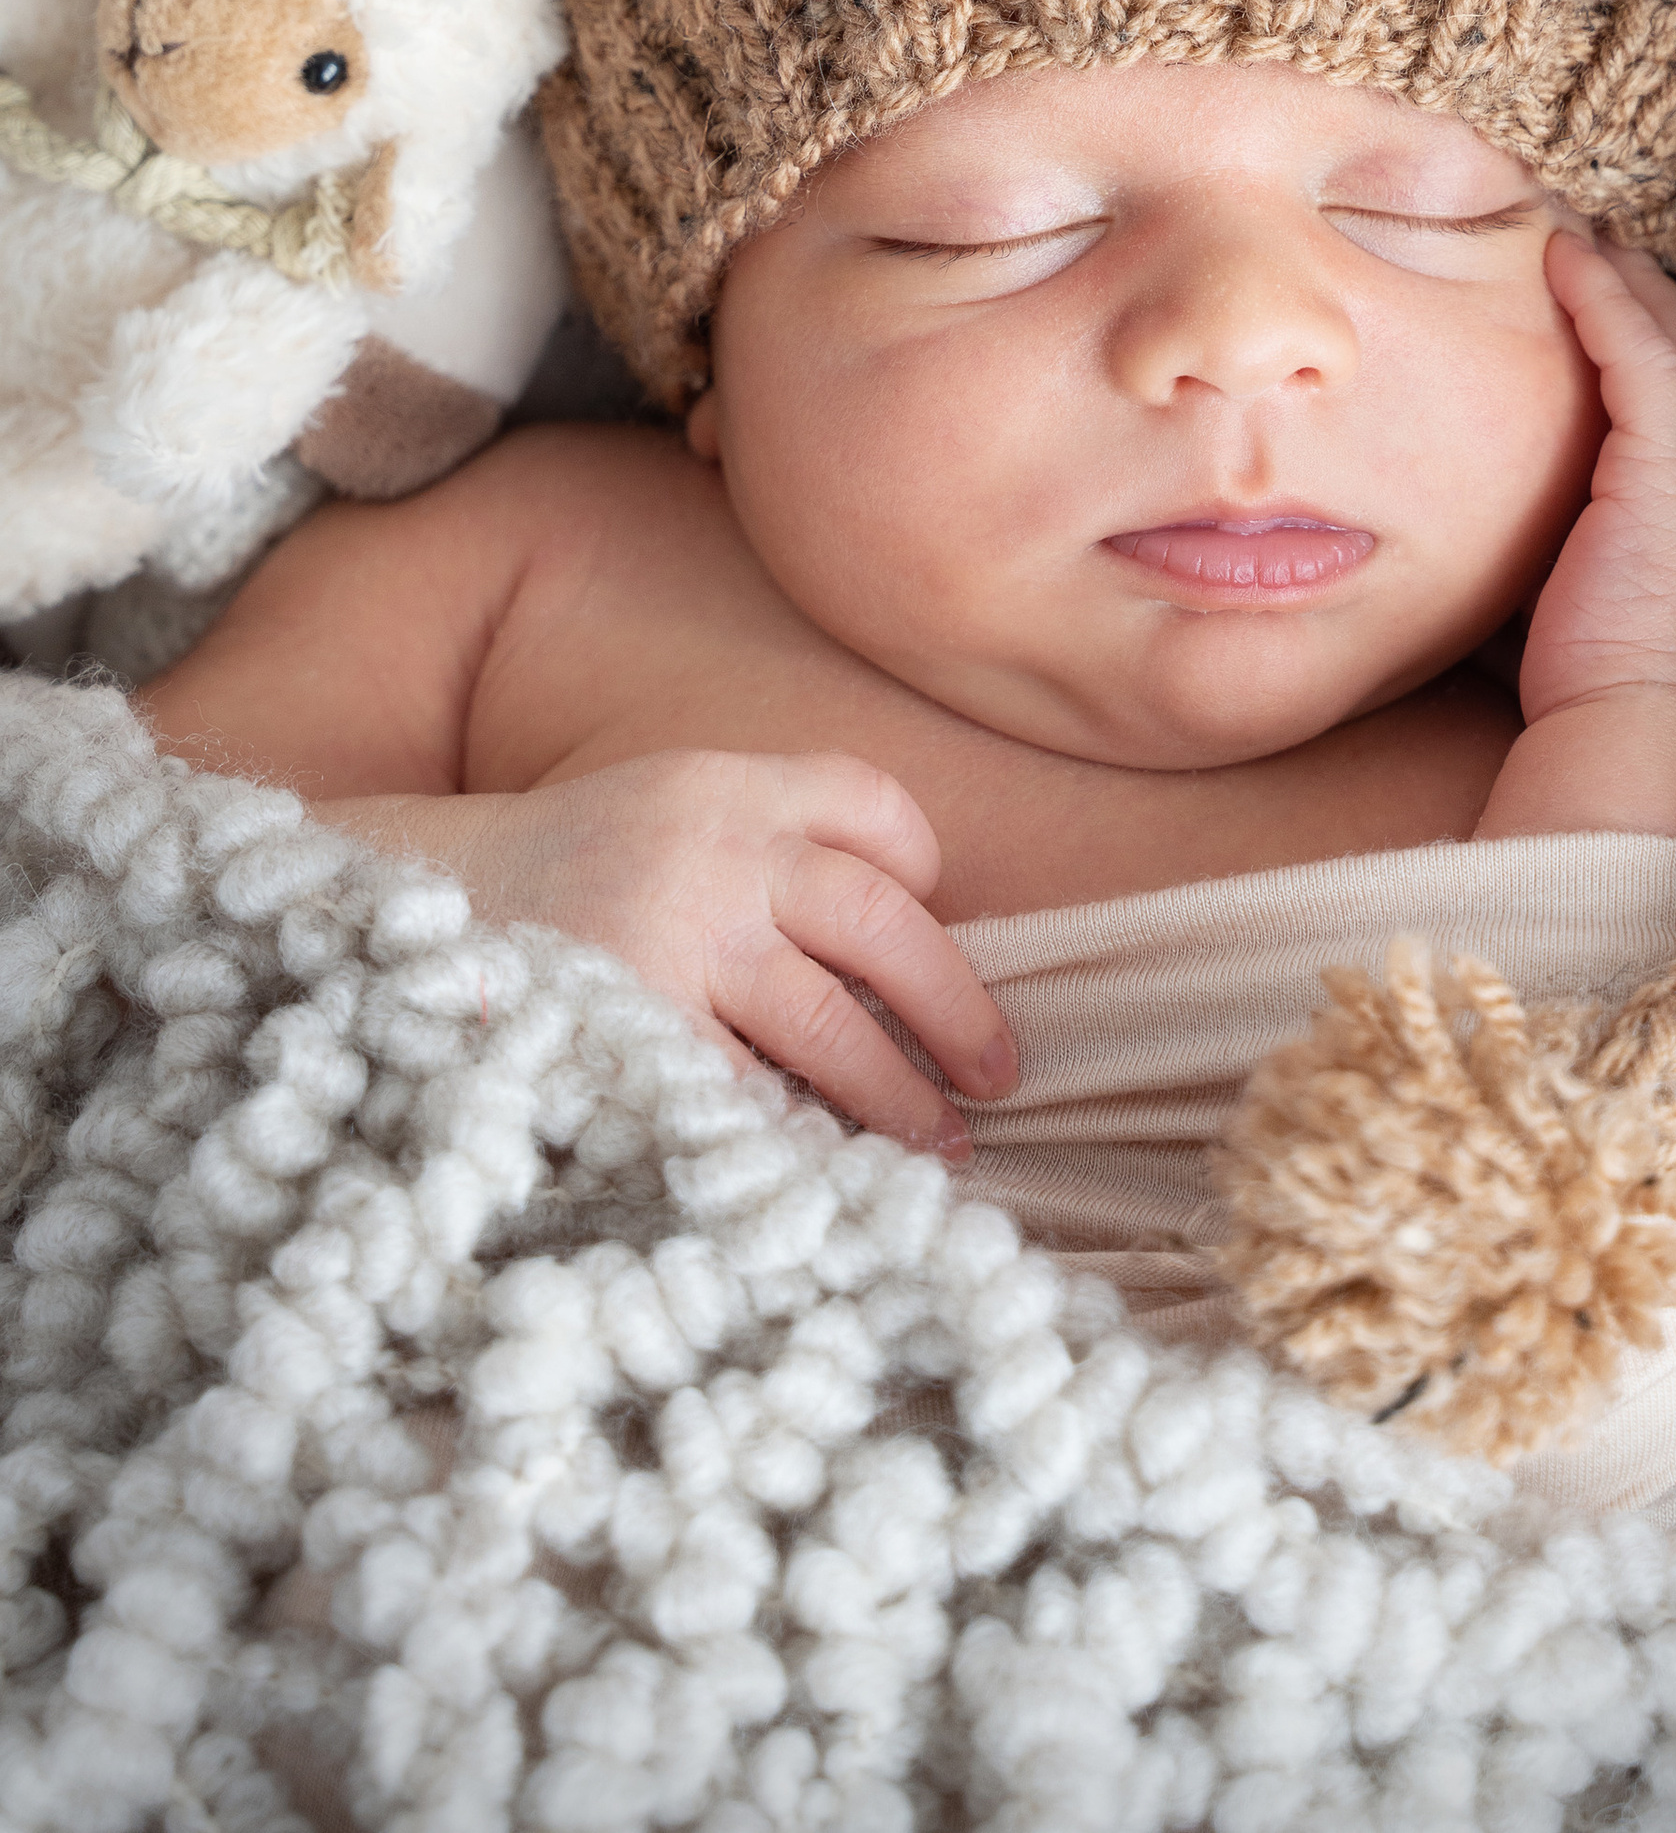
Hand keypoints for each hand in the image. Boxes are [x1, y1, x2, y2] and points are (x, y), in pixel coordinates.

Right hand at [343, 749, 1015, 1159]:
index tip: (939, 930)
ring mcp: (678, 938)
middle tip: (996, 1079)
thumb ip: (761, 857)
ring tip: (933, 1146)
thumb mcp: (656, 822)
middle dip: (954, 1010)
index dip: (927, 868)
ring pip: (834, 1025)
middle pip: (884, 922)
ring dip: (897, 1097)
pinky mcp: (637, 1030)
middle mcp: (716, 848)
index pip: (871, 803)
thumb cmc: (551, 888)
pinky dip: (794, 1145)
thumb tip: (897, 973)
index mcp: (726, 785)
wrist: (389, 922)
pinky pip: (747, 1099)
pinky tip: (824, 1181)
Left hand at [1480, 234, 1675, 849]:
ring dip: (1637, 291)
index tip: (1598, 339)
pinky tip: (1574, 259)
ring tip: (1588, 238)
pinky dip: (1612, 304)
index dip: (1648, 381)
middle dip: (1657, 316)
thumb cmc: (1591, 727)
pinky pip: (1649, 362)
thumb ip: (1526, 591)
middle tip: (1606, 256)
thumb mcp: (1556, 637)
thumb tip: (1447, 577)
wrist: (1641, 757)